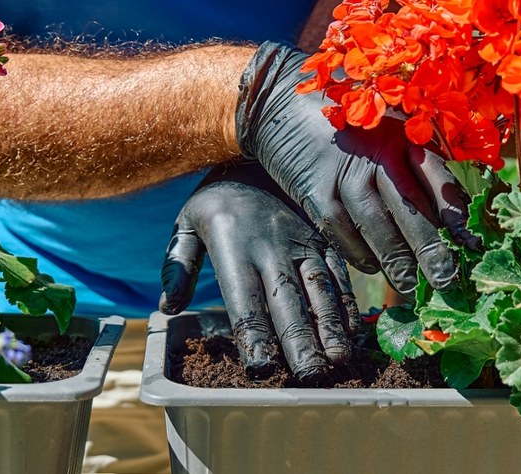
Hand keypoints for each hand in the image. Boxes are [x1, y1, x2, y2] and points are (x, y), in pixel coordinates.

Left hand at [159, 162, 358, 380]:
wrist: (259, 144)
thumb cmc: (218, 196)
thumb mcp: (187, 221)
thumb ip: (178, 264)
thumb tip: (169, 308)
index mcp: (234, 246)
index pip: (244, 300)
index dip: (253, 335)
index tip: (261, 367)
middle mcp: (271, 246)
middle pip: (288, 301)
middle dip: (300, 341)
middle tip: (310, 376)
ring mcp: (302, 242)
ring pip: (320, 290)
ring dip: (331, 328)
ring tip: (339, 362)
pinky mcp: (323, 239)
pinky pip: (338, 274)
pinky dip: (346, 305)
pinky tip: (351, 332)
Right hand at [236, 42, 476, 295]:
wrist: (281, 106)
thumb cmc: (347, 124)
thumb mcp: (386, 128)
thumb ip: (416, 161)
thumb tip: (454, 211)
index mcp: (402, 134)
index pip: (438, 179)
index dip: (457, 216)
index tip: (473, 244)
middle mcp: (376, 153)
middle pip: (411, 210)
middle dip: (433, 251)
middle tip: (450, 280)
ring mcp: (344, 174)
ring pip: (378, 228)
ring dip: (399, 262)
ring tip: (415, 286)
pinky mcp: (315, 192)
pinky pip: (344, 233)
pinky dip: (361, 254)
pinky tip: (375, 266)